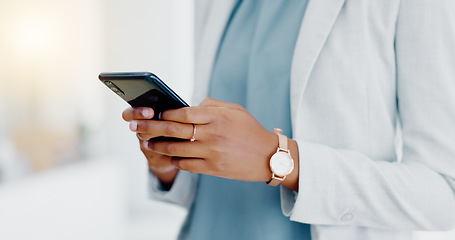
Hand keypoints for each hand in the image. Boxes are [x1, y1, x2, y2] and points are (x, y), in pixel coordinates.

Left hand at [128, 98, 285, 182]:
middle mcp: (212, 134)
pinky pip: (185, 164)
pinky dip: (173, 159)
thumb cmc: (250, 130)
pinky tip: (166, 155)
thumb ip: (210, 105)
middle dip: (149, 127)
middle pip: (172, 130)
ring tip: (145, 142)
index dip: (163, 112)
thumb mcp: (235, 110)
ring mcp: (211, 153)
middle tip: (133, 126)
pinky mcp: (212, 169)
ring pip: (175, 149)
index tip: (151, 111)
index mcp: (216, 116)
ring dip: (157, 145)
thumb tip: (187, 106)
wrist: (269, 157)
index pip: (182, 113)